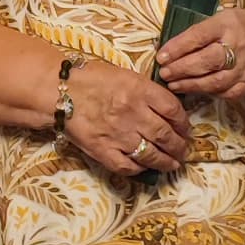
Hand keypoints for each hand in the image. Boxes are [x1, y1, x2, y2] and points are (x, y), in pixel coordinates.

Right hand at [56, 57, 189, 178]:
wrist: (58, 90)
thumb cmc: (91, 78)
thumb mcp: (125, 75)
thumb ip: (147, 91)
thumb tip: (168, 109)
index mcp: (140, 91)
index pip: (173, 110)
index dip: (184, 123)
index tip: (186, 129)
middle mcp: (133, 114)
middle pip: (166, 136)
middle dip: (179, 146)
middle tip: (183, 150)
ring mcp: (118, 135)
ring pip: (151, 154)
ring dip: (166, 161)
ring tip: (172, 164)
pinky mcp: (103, 150)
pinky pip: (128, 166)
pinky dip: (141, 168)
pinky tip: (146, 166)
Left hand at [154, 2, 244, 104]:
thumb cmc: (233, 28)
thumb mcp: (217, 19)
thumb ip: (195, 33)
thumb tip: (167, 51)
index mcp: (228, 24)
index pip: (199, 36)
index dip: (178, 47)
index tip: (161, 56)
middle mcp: (238, 46)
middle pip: (207, 61)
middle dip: (182, 69)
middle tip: (164, 73)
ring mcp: (244, 68)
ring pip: (215, 81)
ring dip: (190, 84)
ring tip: (172, 84)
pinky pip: (224, 93)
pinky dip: (205, 93)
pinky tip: (191, 90)